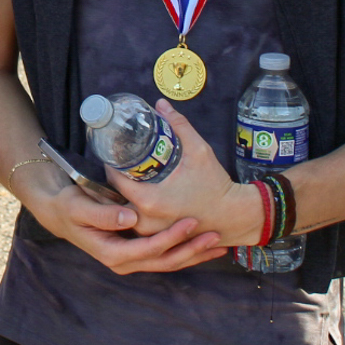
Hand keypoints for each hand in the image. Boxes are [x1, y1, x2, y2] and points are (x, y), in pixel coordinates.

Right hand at [22, 170, 226, 274]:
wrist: (60, 213)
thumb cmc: (69, 206)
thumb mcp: (79, 207)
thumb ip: (103, 213)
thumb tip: (129, 218)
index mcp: (112, 253)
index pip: (149, 250)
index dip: (172, 238)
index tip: (191, 222)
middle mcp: (124, 262)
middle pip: (165, 261)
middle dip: (192, 250)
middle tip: (216, 236)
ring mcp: (131, 260)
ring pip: (168, 262)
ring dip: (194, 254)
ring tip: (219, 244)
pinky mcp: (137, 253)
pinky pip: (165, 256)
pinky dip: (186, 251)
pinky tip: (203, 245)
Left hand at [107, 99, 263, 246]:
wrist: (234, 216)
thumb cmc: (216, 185)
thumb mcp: (199, 151)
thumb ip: (179, 125)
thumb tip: (161, 104)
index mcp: (149, 200)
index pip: (114, 179)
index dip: (110, 164)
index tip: (112, 153)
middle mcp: (145, 220)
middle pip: (114, 198)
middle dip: (113, 181)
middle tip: (115, 165)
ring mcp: (150, 233)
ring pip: (123, 214)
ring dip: (119, 198)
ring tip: (122, 180)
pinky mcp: (158, 239)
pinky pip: (136, 225)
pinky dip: (131, 213)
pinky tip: (131, 200)